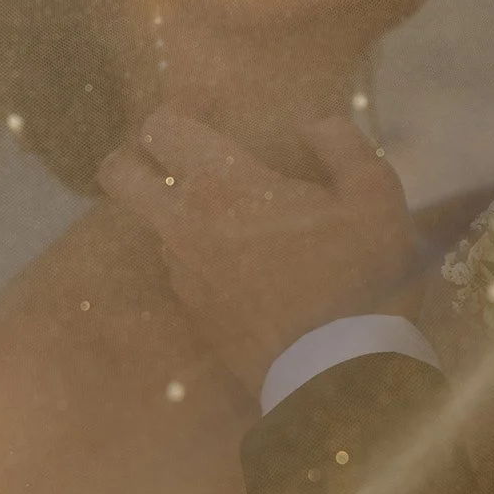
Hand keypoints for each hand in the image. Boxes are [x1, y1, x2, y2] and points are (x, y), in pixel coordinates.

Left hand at [99, 107, 418, 393]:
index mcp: (225, 185)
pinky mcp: (194, 315)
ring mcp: (184, 275)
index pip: (160, 128)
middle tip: (175, 158)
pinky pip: (180, 269)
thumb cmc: (363, 280)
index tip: (203, 119)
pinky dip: (200, 257)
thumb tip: (312, 124)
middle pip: (118, 174)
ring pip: (151, 225)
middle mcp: (187, 225)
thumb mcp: (375, 195)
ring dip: (175, 212)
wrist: (343, 377)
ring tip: (233, 216)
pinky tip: (247, 262)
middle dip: (134, 157)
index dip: (175, 115)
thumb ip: (340, 143)